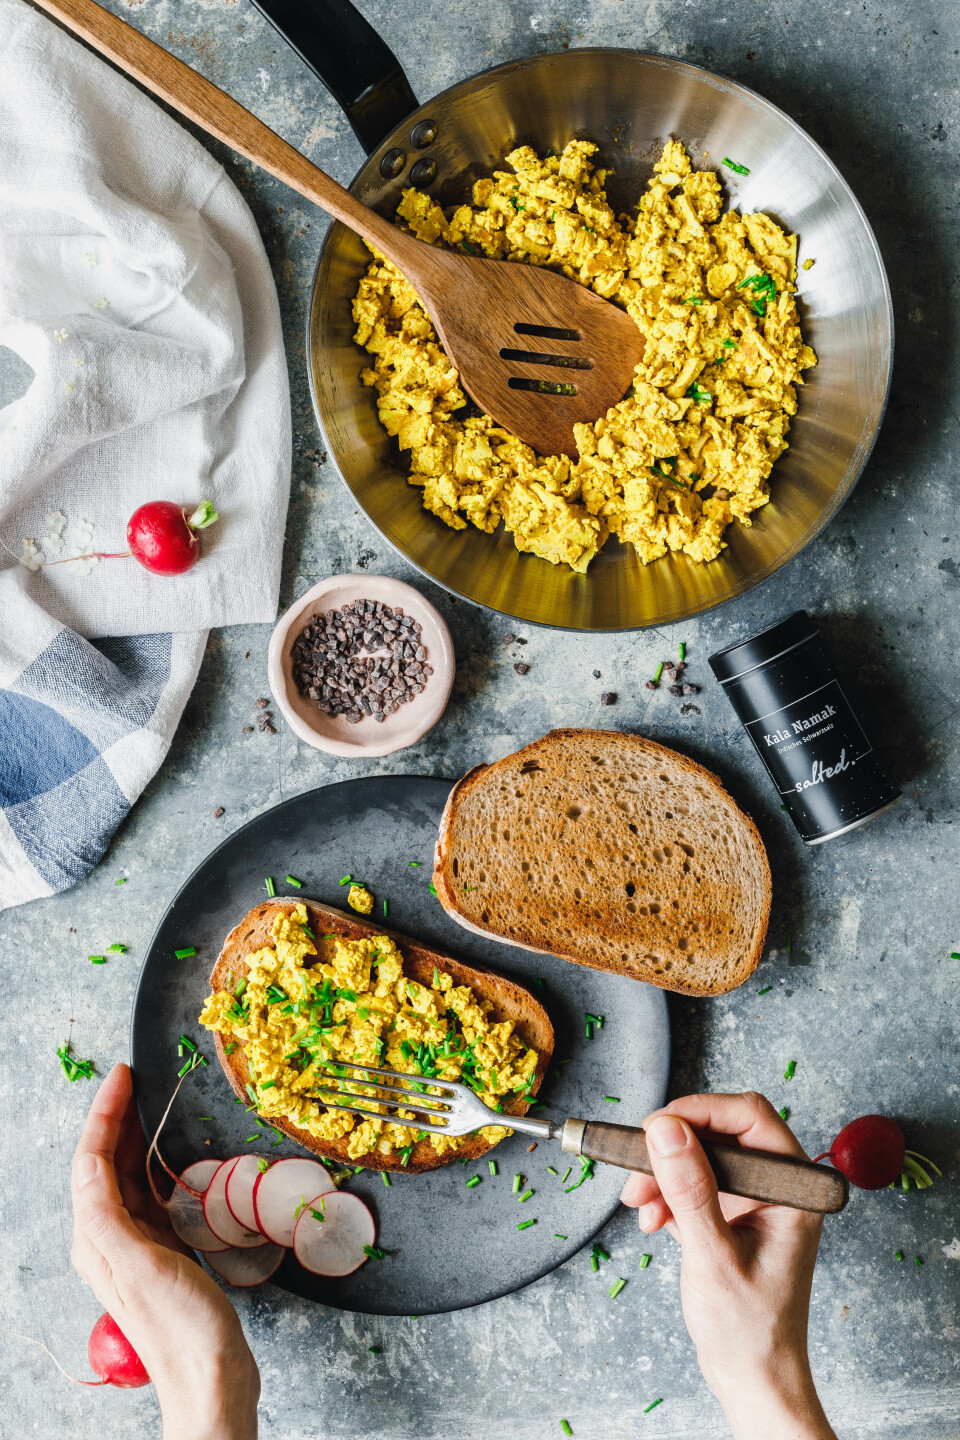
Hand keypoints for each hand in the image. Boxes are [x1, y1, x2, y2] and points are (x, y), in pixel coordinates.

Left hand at [71, 1063, 259, 1438]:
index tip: (124, 1075)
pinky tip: (177, 1156)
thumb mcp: (142, 1265)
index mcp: (96, 1238)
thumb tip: (90, 1165)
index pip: (91, 1161)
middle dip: (118, 1117)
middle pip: (106, 1164)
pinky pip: (152, 1195)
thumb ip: (110, 1216)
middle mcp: (109, 1239)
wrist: (210, 1376)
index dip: (105, 1114)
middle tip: (140, 1078)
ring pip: (128, 1177)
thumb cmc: (180, 1325)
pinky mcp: (163, 1252)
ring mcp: (136, 1246)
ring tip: (155, 1105)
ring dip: (138, 1138)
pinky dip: (160, 1166)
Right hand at [620, 1092, 836, 1439]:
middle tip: (637, 1170)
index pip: (749, 1117)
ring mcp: (754, 1200)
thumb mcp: (713, 1256)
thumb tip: (665, 1129)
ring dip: (663, 1174)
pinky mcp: (732, 1214)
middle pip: (719, 1132)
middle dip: (673, 1149)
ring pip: (700, 1156)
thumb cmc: (750, 1331)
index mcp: (794, 1189)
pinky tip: (653, 1219)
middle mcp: (778, 1187)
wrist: (752, 1378)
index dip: (700, 1112)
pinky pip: (694, 1182)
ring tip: (639, 1205)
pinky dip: (667, 1195)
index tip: (656, 1125)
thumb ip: (689, 1189)